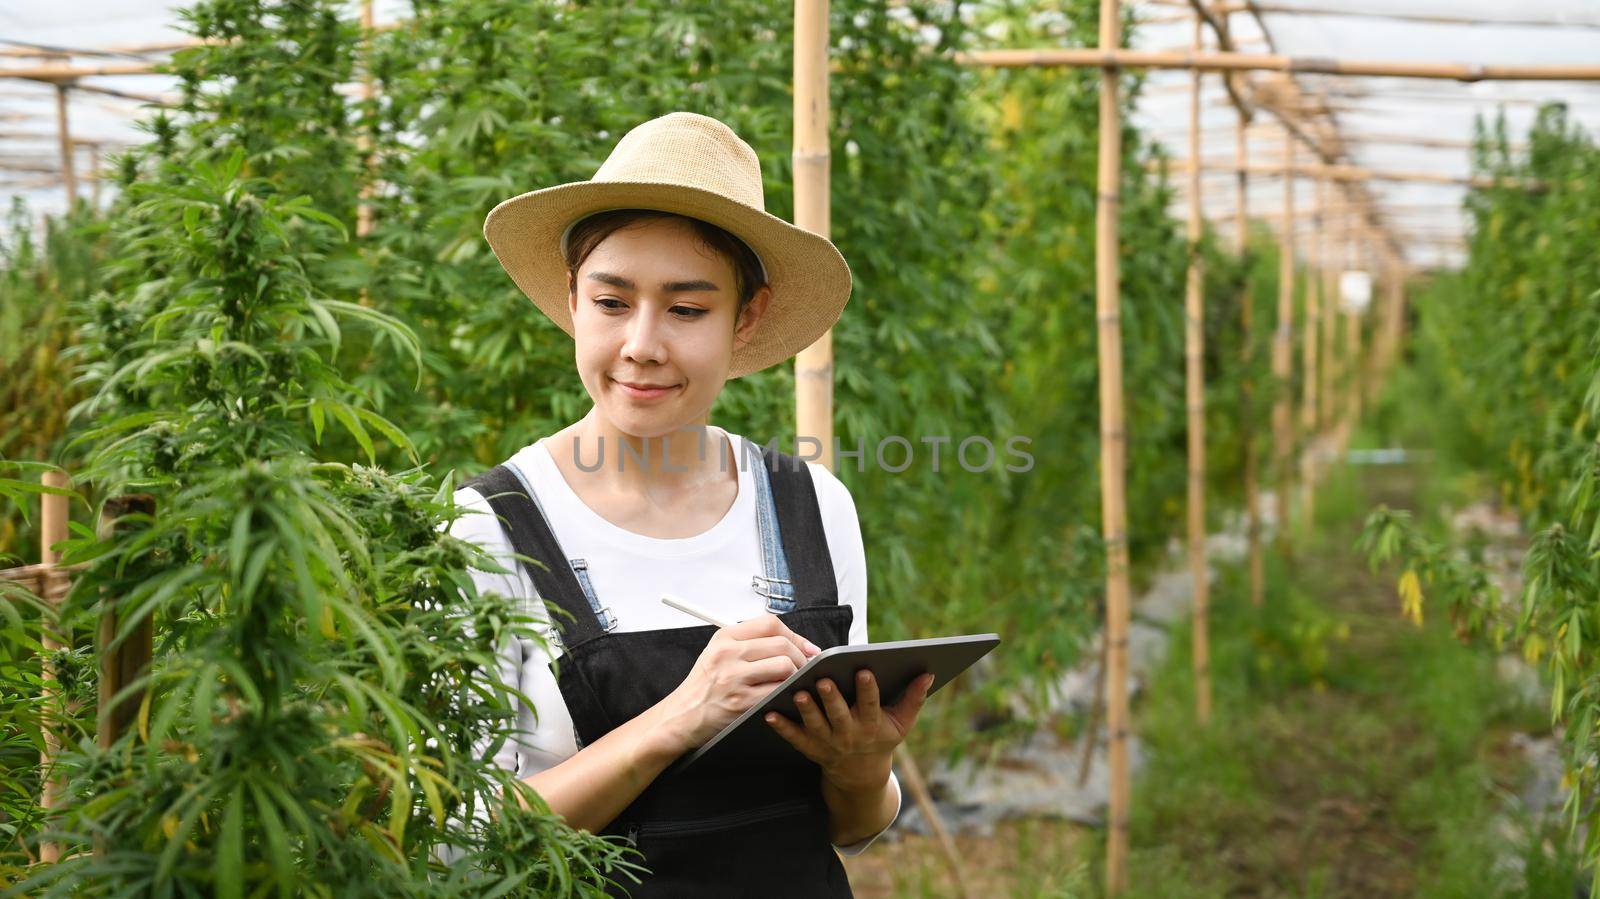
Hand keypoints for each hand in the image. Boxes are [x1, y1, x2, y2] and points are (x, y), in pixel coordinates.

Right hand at [657, 614, 820, 753]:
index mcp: (724, 637)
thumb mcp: (717, 653)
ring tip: (796, 682)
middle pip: (781, 644)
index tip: (806, 647)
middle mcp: (728, 654)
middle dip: (801, 656)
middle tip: (806, 667)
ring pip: (784, 666)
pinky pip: (778, 691)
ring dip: (797, 675)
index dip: (795, 635)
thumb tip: (791, 642)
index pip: (769, 624)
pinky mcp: (742, 702)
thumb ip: (748, 642)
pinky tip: (787, 696)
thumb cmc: (704, 686)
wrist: (682, 716)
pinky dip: (788, 693)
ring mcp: (734, 678)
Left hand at [764, 669, 934, 790]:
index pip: (871, 705)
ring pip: (815, 725)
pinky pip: (794, 738)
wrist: (860, 775)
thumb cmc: (882, 738)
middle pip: (839, 715)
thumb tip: (928, 673)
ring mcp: (828, 743)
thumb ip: (914, 698)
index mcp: (872, 725)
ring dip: (806, 710)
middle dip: (832, 698)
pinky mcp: (811, 748)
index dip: (868, 689)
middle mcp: (849, 734)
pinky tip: (769, 714)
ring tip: (797, 692)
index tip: (864, 670)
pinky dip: (782, 728)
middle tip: (824, 679)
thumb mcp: (902, 723)